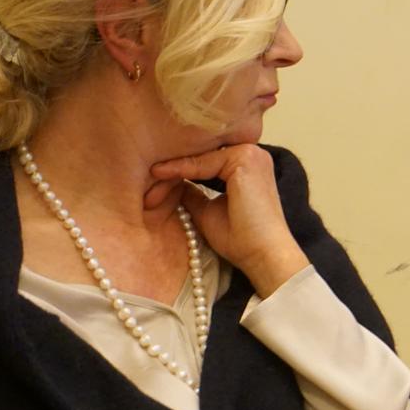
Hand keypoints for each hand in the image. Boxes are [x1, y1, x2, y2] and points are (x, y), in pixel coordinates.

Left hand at [147, 145, 309, 296]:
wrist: (262, 254)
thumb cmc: (241, 239)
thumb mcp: (208, 211)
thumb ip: (194, 193)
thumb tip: (173, 183)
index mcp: (248, 166)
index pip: (206, 160)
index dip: (179, 170)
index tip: (152, 183)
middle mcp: (253, 154)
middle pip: (203, 155)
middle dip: (173, 169)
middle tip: (146, 183)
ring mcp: (251, 155)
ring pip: (201, 156)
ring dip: (173, 168)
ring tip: (148, 179)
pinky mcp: (245, 160)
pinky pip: (204, 161)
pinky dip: (181, 168)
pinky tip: (159, 174)